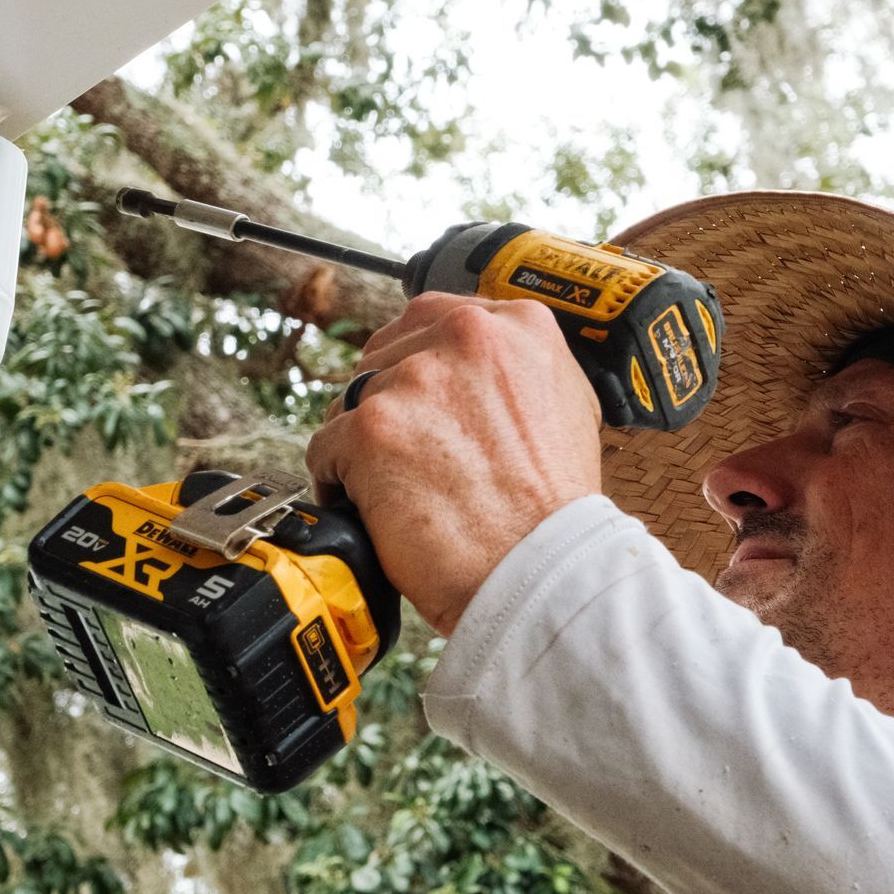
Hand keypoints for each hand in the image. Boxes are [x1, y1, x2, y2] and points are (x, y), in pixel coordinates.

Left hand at [304, 294, 601, 635]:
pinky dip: (339, 482)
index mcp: (518, 325)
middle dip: (389, 404)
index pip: (433, 320)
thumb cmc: (556, 512)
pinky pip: (326, 447)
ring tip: (395, 489)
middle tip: (411, 456)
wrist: (542, 573)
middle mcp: (465, 337)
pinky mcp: (371, 428)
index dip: (418, 366)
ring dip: (364, 444)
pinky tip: (371, 510)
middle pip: (385, 356)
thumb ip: (517, 369)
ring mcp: (414, 380)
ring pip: (352, 401)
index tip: (420, 403)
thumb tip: (473, 366)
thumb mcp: (567, 407)